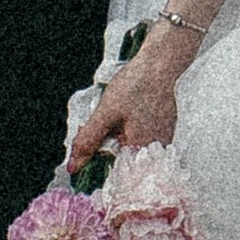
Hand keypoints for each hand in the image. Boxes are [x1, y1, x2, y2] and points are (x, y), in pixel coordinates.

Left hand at [69, 29, 185, 167]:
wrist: (161, 64)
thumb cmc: (137, 85)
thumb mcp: (105, 113)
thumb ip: (88, 141)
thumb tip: (73, 166)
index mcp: (141, 152)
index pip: (115, 176)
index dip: (99, 164)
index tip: (90, 155)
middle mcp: (156, 152)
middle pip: (123, 162)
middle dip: (108, 148)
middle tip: (107, 123)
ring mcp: (163, 142)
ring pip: (132, 150)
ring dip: (120, 138)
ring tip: (120, 115)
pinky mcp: (165, 131)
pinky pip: (143, 140)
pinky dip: (132, 131)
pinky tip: (131, 113)